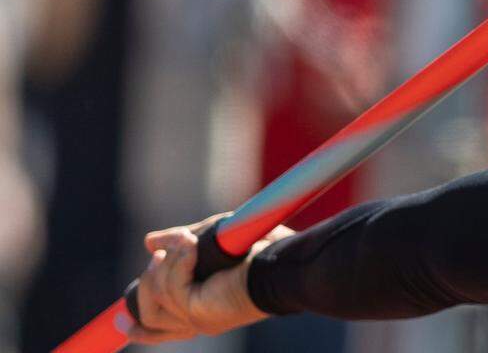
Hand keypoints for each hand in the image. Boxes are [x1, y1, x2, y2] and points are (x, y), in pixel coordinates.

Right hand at [127, 213, 294, 344]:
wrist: (282, 261)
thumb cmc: (260, 248)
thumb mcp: (211, 241)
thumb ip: (180, 245)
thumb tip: (149, 242)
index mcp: (204, 309)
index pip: (162, 330)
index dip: (142, 328)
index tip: (121, 324)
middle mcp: (198, 320)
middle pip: (147, 314)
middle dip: (150, 279)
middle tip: (165, 253)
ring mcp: (196, 319)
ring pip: (153, 295)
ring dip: (169, 262)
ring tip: (190, 242)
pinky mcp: (196, 311)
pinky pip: (169, 287)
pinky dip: (179, 262)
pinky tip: (194, 247)